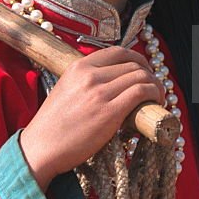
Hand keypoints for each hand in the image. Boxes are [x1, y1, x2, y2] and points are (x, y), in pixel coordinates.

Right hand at [18, 46, 164, 190]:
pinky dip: (154, 96)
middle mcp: (90, 74)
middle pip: (134, 64)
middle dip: (150, 76)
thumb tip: (116, 82)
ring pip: (141, 77)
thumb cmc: (54, 125)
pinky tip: (155, 107)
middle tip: (154, 91)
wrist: (41, 148)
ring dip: (156, 87)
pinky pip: (141, 93)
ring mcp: (99, 92)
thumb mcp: (66, 89)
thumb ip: (88, 80)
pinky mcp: (109, 112)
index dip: (138, 59)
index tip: (145, 72)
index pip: (118, 51)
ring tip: (157, 101)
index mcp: (78, 66)